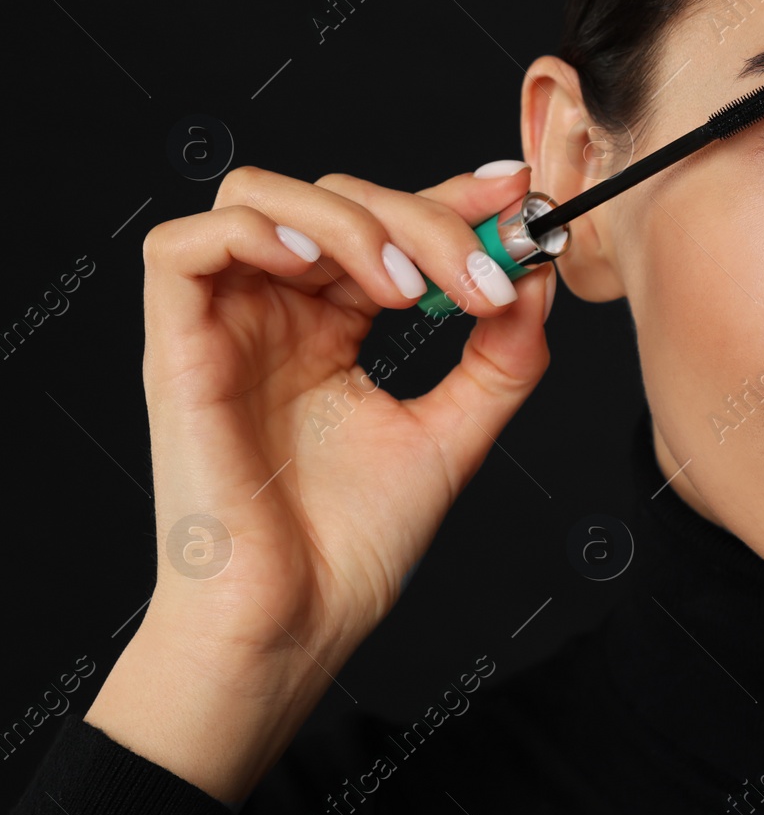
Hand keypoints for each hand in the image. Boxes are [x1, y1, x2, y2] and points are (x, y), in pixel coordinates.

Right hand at [136, 162, 555, 669]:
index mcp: (332, 329)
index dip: (450, 195)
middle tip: (481, 276)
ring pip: (259, 197)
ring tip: (404, 288)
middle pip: (336, 198)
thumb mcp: (455, 435)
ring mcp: (227, 327)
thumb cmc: (356, 546)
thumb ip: (502, 358)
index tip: (518, 191)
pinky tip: (319, 273)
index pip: (387, 225)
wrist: (298, 623)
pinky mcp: (177, 349)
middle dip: (423, 217)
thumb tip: (536, 279)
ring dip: (346, 220)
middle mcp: (278, 316)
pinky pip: (182, 247)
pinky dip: (256, 234)